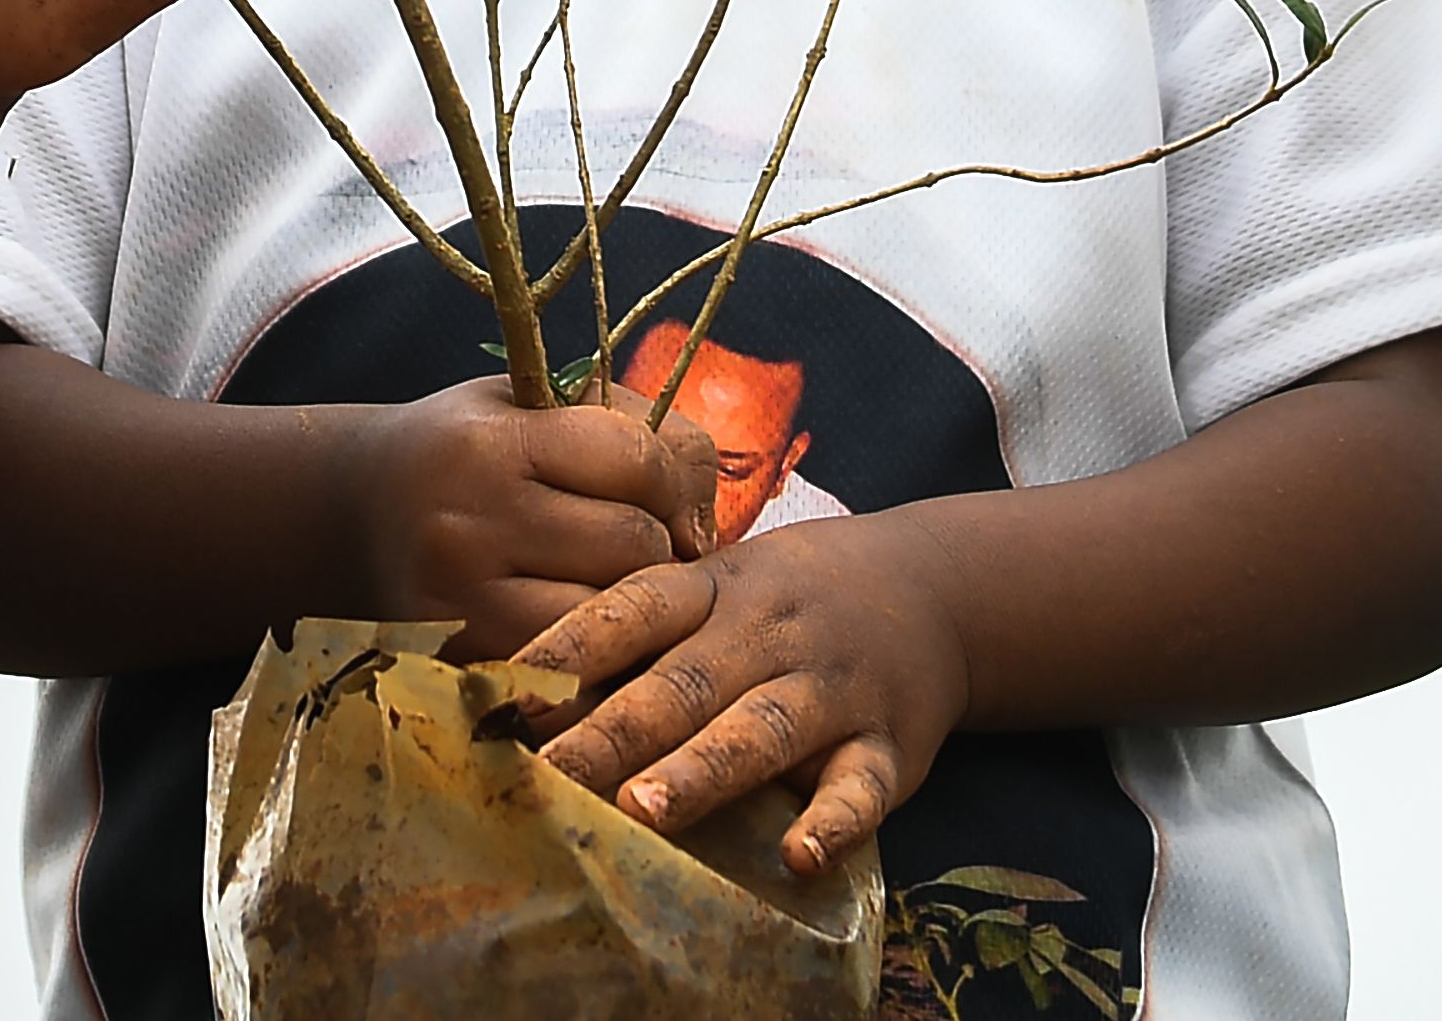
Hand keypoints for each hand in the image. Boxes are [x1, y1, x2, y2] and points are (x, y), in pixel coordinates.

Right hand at [342, 380, 713, 659]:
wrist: (353, 517)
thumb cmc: (468, 451)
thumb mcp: (536, 404)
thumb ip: (635, 428)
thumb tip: (707, 521)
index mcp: (493, 442)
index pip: (633, 457)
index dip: (668, 477)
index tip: (661, 491)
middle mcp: (470, 522)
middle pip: (631, 544)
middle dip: (657, 545)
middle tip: (640, 545)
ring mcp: (462, 603)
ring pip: (610, 615)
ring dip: (632, 606)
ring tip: (615, 587)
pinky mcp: (462, 663)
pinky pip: (572, 672)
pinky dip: (595, 654)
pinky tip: (588, 633)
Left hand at [525, 516, 965, 879]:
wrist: (934, 585)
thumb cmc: (788, 599)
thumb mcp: (721, 586)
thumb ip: (644, 634)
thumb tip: (525, 697)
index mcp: (717, 590)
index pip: (634, 609)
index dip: (570, 649)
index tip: (507, 695)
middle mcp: (770, 633)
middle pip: (686, 680)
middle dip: (616, 728)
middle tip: (553, 772)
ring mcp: (831, 687)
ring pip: (763, 729)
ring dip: (703, 768)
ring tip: (646, 807)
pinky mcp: (890, 745)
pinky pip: (863, 785)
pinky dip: (834, 821)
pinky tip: (800, 855)